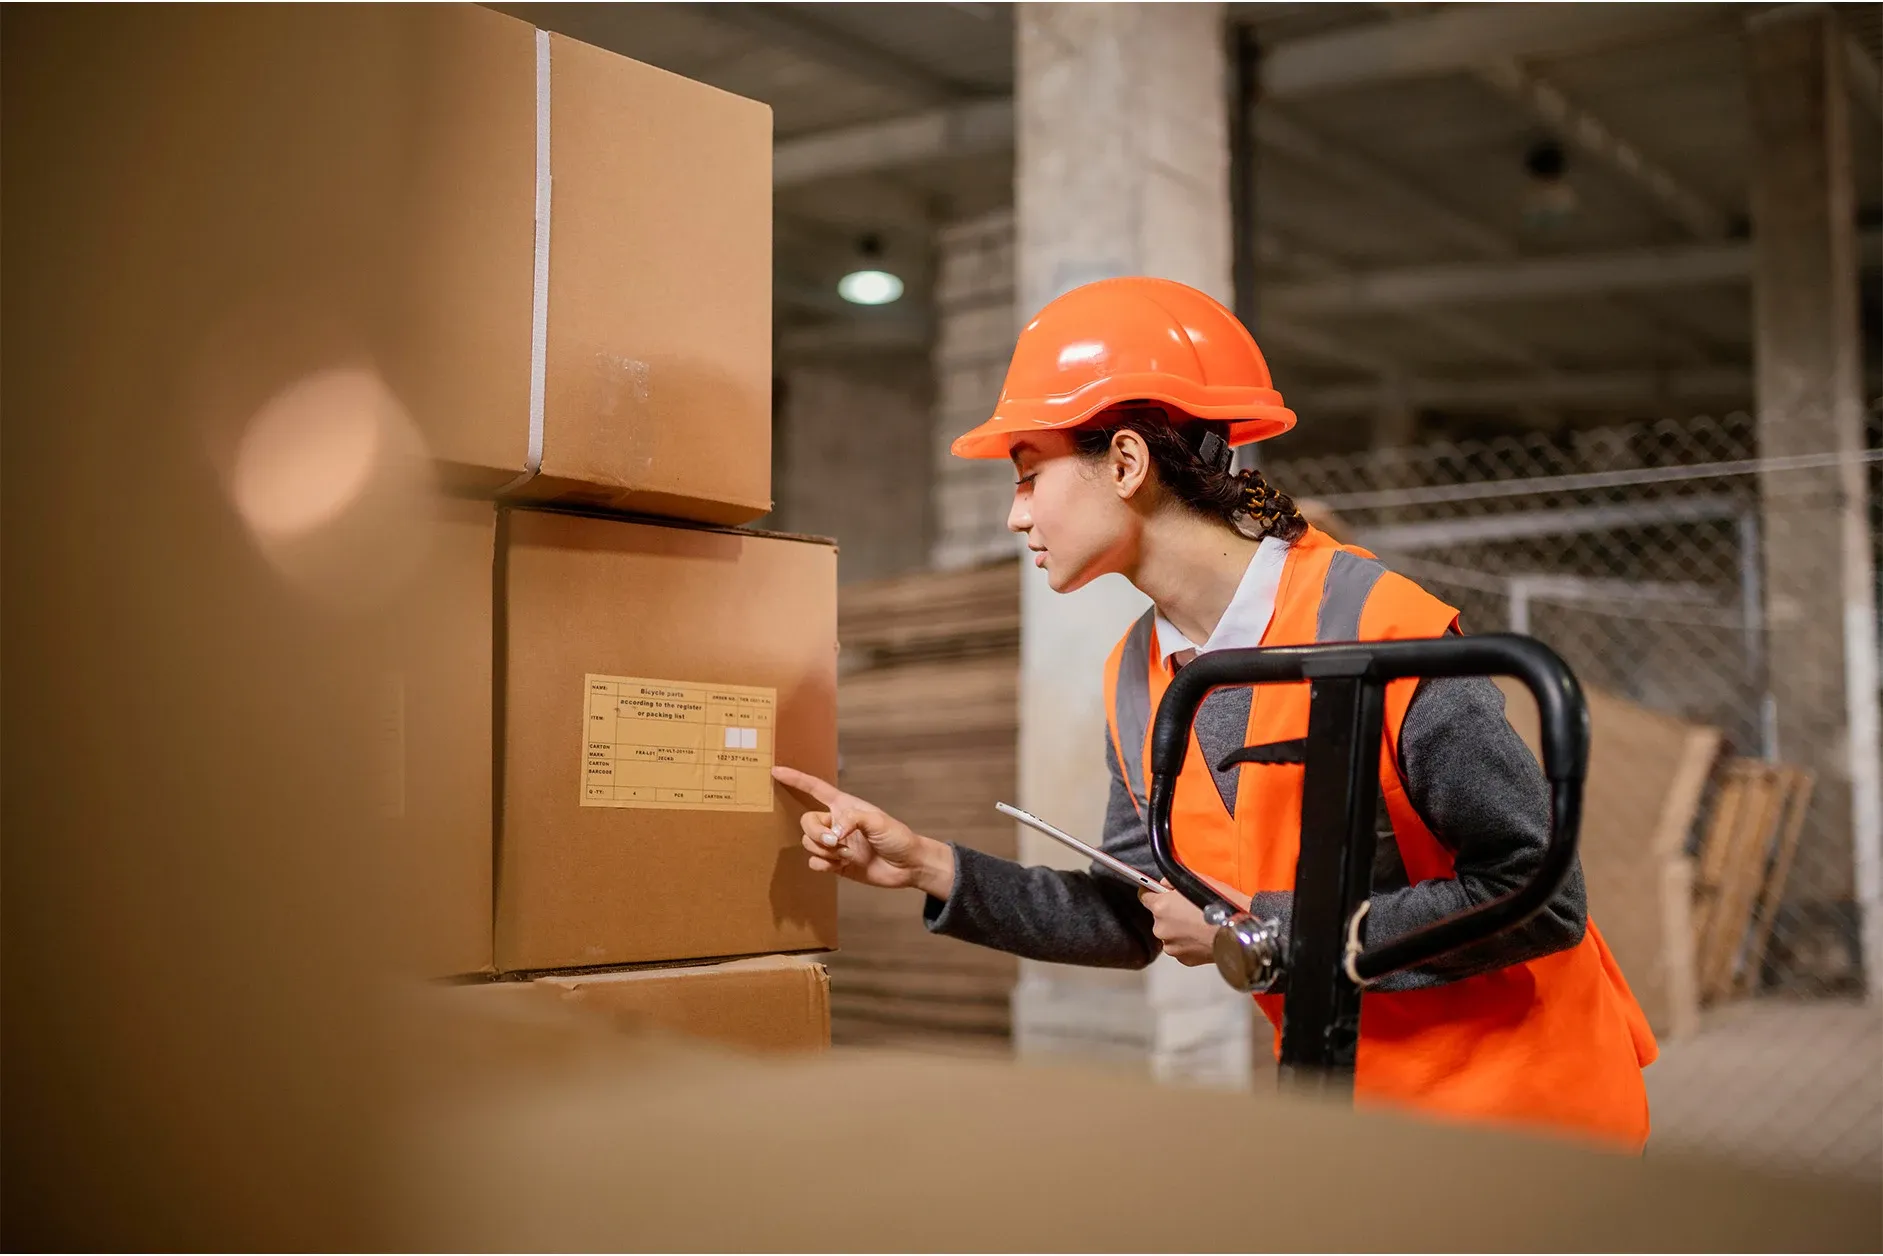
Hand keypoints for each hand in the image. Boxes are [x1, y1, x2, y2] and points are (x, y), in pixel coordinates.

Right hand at [772, 766, 953, 897]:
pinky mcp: (836, 864)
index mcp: (845, 806)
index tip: (776, 772)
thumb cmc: (897, 837)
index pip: (815, 789)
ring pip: (808, 843)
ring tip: (844, 854)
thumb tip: (831, 833)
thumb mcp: (878, 821)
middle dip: (815, 833)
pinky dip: (822, 865)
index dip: (796, 779)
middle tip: (834, 842)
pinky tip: (839, 866)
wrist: (907, 866)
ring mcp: (835, 844)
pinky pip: (814, 862)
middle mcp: (836, 823)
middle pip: (806, 821)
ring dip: (822, 850)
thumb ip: (852, 820)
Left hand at [1138, 874, 1251, 965]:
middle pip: (1159, 917)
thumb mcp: (1197, 880)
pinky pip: (1180, 947)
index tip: (1157, 893)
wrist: (1240, 930)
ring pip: (1169, 933)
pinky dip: (1188, 942)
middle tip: (1190, 910)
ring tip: (1199, 925)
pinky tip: (1202, 936)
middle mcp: (1161, 928)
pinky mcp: (1183, 959)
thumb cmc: (1222, 905)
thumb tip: (1164, 884)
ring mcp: (1171, 946)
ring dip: (1179, 929)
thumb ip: (1173, 881)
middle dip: (1171, 913)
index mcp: (1161, 907)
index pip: (1144, 895)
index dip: (1152, 892)